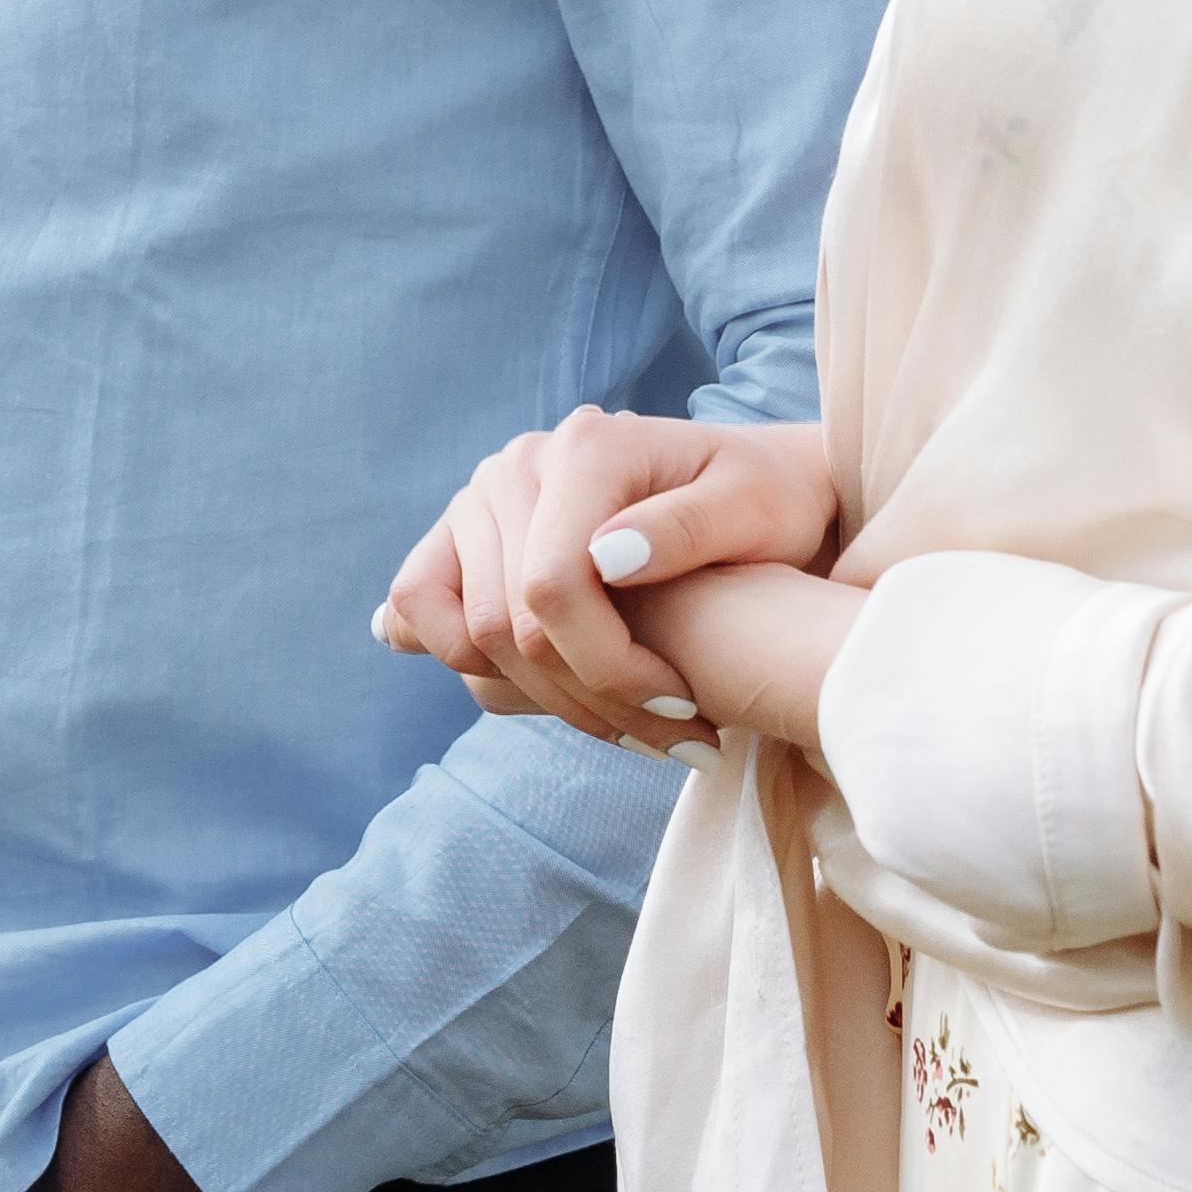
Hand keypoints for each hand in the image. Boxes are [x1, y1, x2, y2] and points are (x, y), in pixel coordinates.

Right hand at [379, 409, 839, 747]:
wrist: (755, 483)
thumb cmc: (769, 499)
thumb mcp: (759, 507)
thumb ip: (688, 526)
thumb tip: (605, 559)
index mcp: (585, 449)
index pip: (551, 588)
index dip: (610, 669)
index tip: (684, 713)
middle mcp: (515, 465)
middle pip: (506, 622)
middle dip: (589, 699)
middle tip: (678, 742)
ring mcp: (481, 498)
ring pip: (466, 632)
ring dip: (541, 699)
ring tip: (626, 726)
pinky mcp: (464, 535)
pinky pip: (423, 607)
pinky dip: (463, 658)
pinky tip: (526, 691)